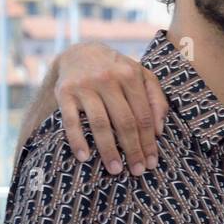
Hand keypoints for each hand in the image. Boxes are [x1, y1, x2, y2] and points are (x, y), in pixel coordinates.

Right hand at [55, 42, 168, 174]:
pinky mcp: (64, 92)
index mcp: (130, 75)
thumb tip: (159, 130)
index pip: (143, 115)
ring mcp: (85, 86)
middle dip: (132, 149)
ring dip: (108, 150)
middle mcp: (108, 79)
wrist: (80, 53)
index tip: (152, 162)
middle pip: (124, 122)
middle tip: (137, 171)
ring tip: (116, 170)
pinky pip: (71, 121)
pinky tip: (84, 157)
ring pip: (100, 124)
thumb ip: (156, 99)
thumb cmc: (117, 70)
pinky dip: (77, 140)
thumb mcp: (141, 76)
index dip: (149, 141)